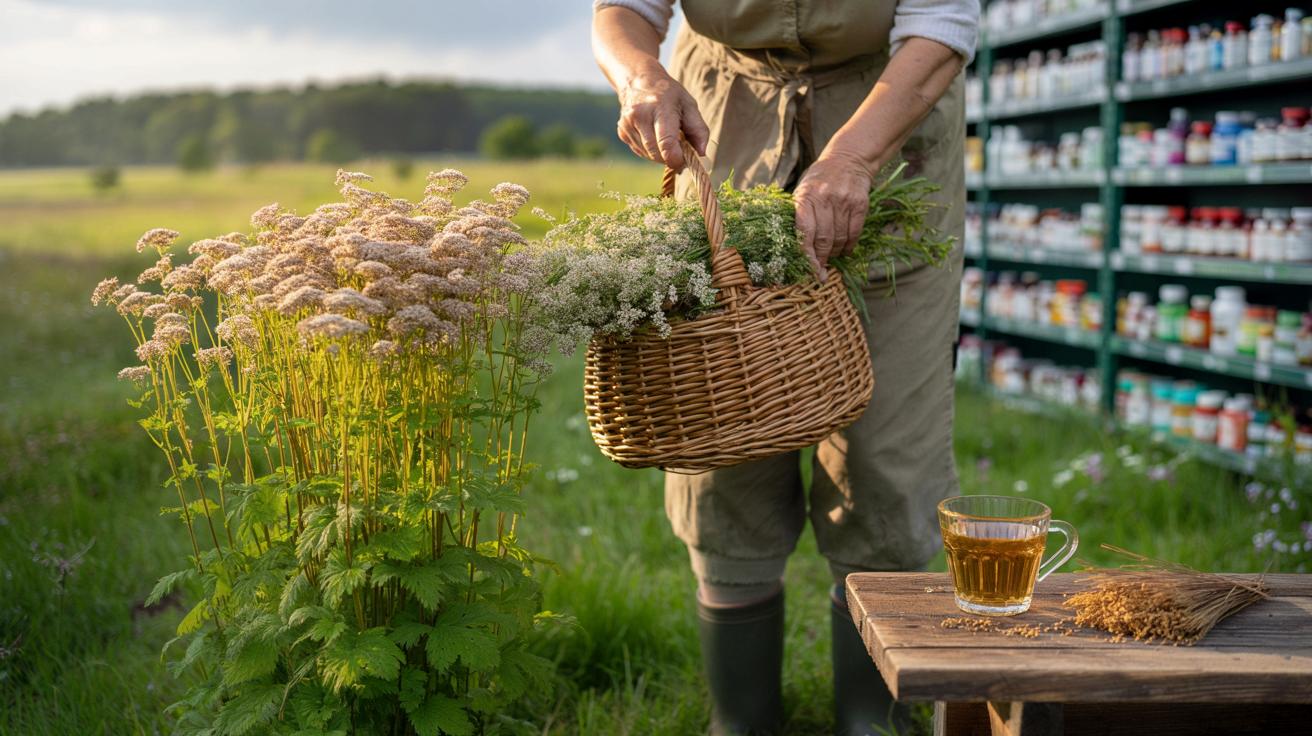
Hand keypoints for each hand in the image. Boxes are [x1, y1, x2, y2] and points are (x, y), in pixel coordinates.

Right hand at [616, 63, 709, 170]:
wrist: (639, 81)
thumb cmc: (669, 94)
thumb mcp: (689, 105)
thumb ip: (698, 129)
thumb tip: (701, 153)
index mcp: (660, 107)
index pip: (666, 143)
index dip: (677, 158)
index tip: (685, 159)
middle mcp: (640, 115)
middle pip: (657, 153)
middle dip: (671, 157)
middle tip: (679, 147)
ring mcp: (628, 124)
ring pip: (648, 155)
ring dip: (661, 154)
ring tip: (666, 137)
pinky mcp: (622, 132)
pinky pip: (640, 152)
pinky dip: (650, 150)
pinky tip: (653, 135)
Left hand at [794, 153, 872, 280]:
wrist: (848, 159)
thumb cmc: (820, 179)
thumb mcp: (803, 190)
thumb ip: (799, 215)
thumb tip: (795, 248)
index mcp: (805, 197)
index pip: (804, 233)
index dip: (806, 255)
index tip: (808, 270)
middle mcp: (825, 198)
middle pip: (823, 239)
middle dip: (821, 259)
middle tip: (820, 270)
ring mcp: (844, 201)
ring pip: (839, 239)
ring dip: (835, 253)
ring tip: (831, 257)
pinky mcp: (860, 204)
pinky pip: (854, 233)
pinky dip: (849, 246)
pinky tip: (845, 250)